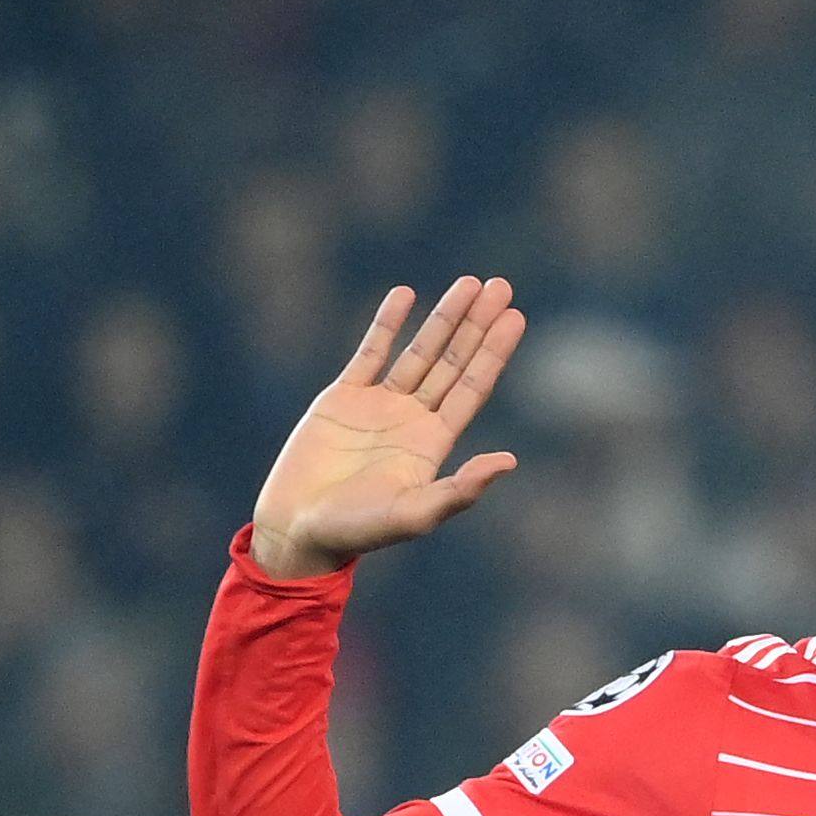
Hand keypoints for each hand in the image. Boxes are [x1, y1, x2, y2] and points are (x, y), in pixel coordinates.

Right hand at [249, 277, 527, 578]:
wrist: (299, 529)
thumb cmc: (359, 532)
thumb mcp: (416, 514)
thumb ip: (462, 489)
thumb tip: (510, 461)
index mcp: (435, 443)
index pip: (473, 388)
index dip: (494, 352)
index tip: (516, 318)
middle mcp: (413, 419)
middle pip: (454, 361)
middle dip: (477, 325)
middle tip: (502, 287)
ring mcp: (379, 405)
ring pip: (419, 351)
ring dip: (444, 317)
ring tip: (470, 283)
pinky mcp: (342, 397)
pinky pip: (370, 352)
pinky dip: (387, 324)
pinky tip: (406, 294)